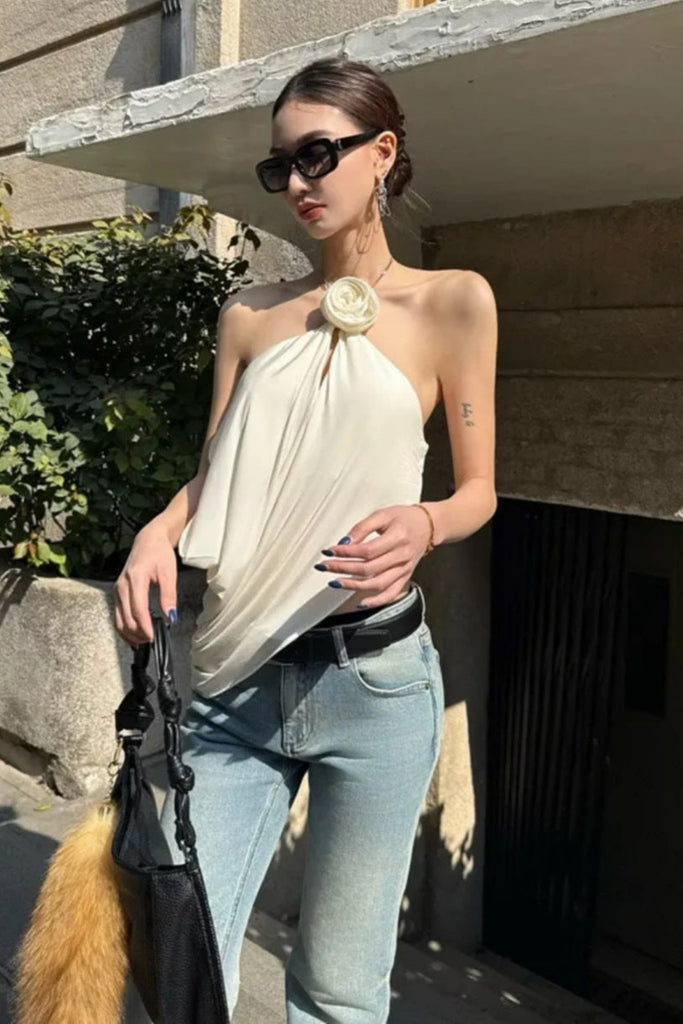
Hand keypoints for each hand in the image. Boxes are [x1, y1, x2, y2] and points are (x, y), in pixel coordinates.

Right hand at [114, 523, 176, 647]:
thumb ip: (169, 596)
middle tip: (152, 642)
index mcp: (135, 579)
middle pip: (126, 619)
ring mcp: (117, 590)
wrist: (148, 541)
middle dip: (138, 634)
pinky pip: (117, 615)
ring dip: (130, 634)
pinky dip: (125, 628)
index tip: (154, 637)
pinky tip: (134, 635)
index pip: (138, 610)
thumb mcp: (169, 573)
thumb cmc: (159, 554)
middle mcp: (122, 586)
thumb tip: (171, 617)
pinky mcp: (117, 593)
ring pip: (118, 620)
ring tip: (143, 642)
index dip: (145, 627)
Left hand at [314, 504, 432, 607]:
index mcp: (397, 537)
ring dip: (353, 585)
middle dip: (342, 568)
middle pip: (369, 568)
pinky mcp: (405, 577)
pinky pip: (391, 594)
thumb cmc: (404, 518)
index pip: (367, 550)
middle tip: (324, 566)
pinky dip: (376, 601)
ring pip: (377, 583)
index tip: (328, 551)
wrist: (428, 526)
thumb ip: (363, 527)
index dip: (346, 553)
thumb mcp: (383, 515)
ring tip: (334, 582)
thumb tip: (344, 543)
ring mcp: (405, 569)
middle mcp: (402, 556)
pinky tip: (360, 603)